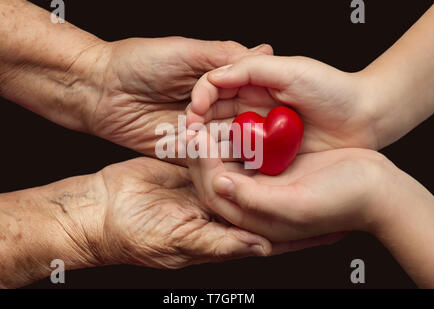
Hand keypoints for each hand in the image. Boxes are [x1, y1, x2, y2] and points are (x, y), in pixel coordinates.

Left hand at [84, 37, 272, 163]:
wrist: (101, 89)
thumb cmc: (140, 62)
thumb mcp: (187, 52)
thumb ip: (227, 56)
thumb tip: (267, 51)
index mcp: (218, 84)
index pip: (252, 96)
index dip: (266, 104)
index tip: (282, 111)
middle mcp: (213, 110)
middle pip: (246, 124)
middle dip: (256, 132)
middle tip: (271, 140)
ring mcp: (200, 133)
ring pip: (230, 145)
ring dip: (239, 150)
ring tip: (254, 155)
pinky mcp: (184, 152)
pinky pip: (206, 161)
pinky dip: (216, 163)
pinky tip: (229, 164)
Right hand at [87, 157, 343, 268]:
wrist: (99, 211)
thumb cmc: (134, 235)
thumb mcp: (179, 242)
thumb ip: (220, 244)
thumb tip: (263, 247)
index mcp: (222, 235)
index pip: (271, 233)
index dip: (303, 232)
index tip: (338, 224)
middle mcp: (220, 212)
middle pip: (264, 199)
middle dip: (294, 190)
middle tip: (329, 177)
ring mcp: (206, 190)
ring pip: (243, 173)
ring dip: (267, 161)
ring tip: (300, 146)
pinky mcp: (191, 171)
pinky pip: (219, 157)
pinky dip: (235, 146)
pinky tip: (254, 131)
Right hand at [186, 55, 377, 153]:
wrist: (365, 118)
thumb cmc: (333, 90)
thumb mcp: (292, 70)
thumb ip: (252, 68)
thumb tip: (214, 77)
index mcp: (252, 85)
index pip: (213, 89)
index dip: (199, 100)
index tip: (195, 113)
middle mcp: (250, 109)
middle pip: (212, 117)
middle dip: (197, 127)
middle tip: (190, 139)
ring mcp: (258, 135)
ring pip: (222, 140)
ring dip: (208, 148)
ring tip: (198, 156)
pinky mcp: (268, 157)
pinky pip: (242, 161)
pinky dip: (228, 165)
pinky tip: (219, 170)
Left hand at [187, 133, 399, 242]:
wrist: (376, 189)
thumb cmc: (341, 201)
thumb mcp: (296, 206)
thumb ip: (255, 201)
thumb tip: (218, 185)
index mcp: (254, 220)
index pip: (214, 193)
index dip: (201, 165)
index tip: (197, 136)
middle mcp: (253, 202)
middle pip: (214, 176)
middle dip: (200, 151)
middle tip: (191, 123)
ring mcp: (263, 184)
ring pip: (227, 161)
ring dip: (213, 140)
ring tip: (202, 115)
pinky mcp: (274, 167)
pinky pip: (244, 150)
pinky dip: (234, 134)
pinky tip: (228, 115)